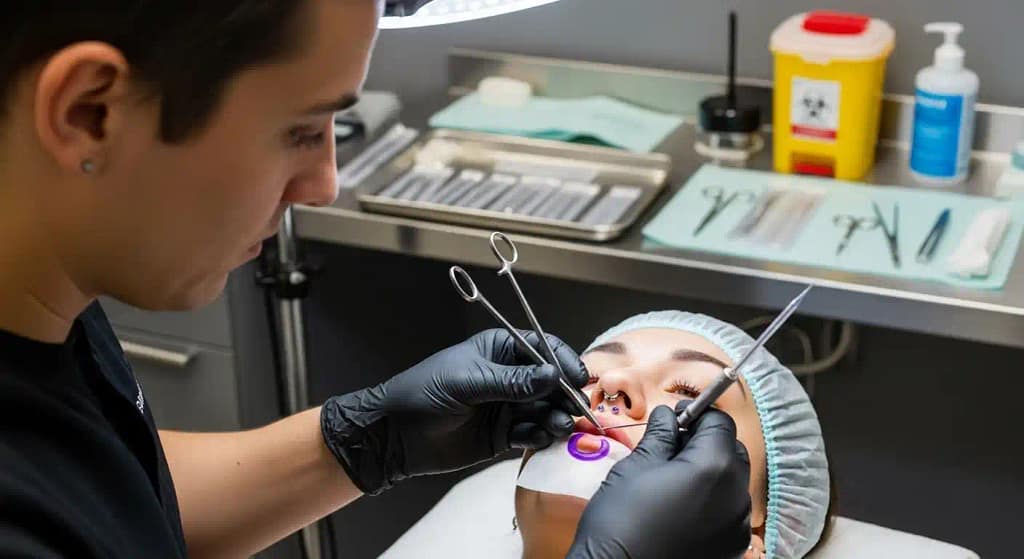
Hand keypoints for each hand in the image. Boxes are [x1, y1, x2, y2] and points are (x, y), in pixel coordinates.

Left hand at [321, 329, 586, 494]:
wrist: (395, 435)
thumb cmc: (423, 394)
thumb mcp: (468, 383)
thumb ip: (512, 382)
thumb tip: (554, 374)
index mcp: (500, 349)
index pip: (543, 347)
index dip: (563, 361)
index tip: (577, 378)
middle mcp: (509, 376)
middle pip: (551, 381)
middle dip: (565, 394)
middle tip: (575, 409)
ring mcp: (507, 406)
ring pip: (545, 409)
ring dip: (556, 417)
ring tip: (558, 426)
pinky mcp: (503, 435)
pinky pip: (531, 433)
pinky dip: (540, 436)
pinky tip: (540, 437)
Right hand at [568, 402, 751, 558]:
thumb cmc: (621, 520)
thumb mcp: (636, 467)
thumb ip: (660, 436)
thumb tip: (668, 417)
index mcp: (714, 466)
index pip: (719, 422)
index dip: (697, 414)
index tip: (676, 417)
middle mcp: (736, 496)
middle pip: (732, 452)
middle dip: (708, 443)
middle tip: (673, 447)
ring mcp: (737, 527)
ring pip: (732, 484)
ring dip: (711, 475)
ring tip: (676, 482)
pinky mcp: (731, 549)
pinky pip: (729, 515)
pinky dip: (713, 505)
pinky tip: (683, 511)